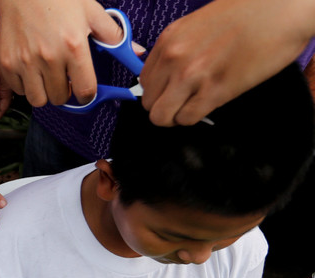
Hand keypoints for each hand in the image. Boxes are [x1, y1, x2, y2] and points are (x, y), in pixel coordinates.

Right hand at [0, 0, 122, 106]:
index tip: (84, 91)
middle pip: (60, 98)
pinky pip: (18, 90)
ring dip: (44, 93)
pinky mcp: (7, 63)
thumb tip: (136, 53)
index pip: (85, 90)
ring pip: (38, 100)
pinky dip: (24, 85)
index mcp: (74, 46)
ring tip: (45, 77)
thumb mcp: (90, 12)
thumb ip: (113, 36)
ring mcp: (26, 62)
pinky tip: (29, 69)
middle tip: (63, 78)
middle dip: (64, 92)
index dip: (87, 95)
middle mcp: (50, 57)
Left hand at [140, 0, 314, 125]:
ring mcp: (192, 76)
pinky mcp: (214, 91)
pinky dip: (195, 118)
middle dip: (165, 106)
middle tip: (183, 103)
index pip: (144, 82)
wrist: (280, 9)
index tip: (171, 92)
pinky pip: (187, 119)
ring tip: (194, 106)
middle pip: (149, 103)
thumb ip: (178, 49)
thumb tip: (168, 74)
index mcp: (168, 40)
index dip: (158, 91)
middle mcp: (174, 58)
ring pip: (162, 117)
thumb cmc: (246, 14)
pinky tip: (209, 105)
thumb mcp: (197, 25)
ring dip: (176, 117)